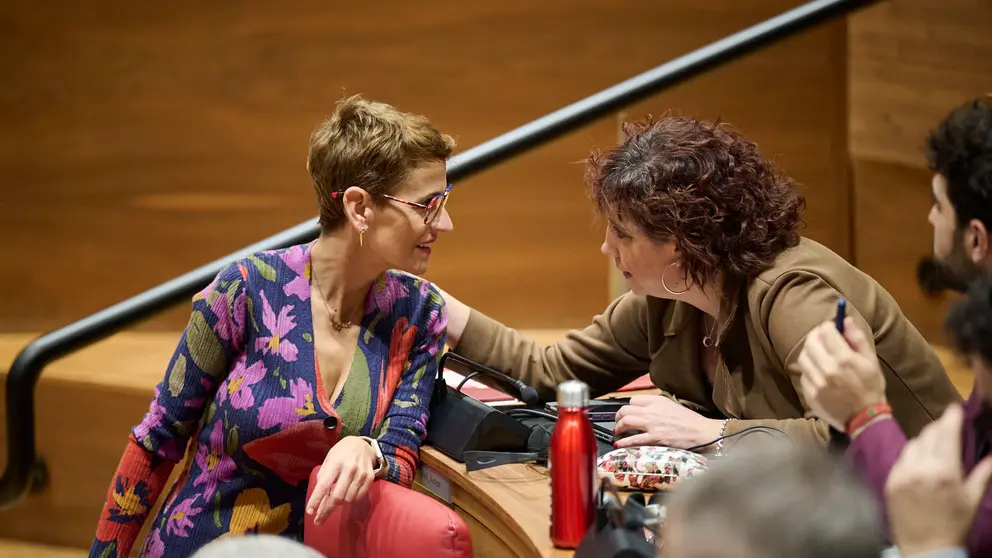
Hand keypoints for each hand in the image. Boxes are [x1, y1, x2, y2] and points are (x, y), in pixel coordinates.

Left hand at [306, 436, 377, 524]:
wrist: (362, 444)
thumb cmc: (340, 453)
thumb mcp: (328, 461)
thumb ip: (323, 480)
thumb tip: (318, 502)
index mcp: (335, 463)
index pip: (324, 485)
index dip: (316, 500)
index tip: (310, 512)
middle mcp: (349, 469)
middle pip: (337, 496)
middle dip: (326, 511)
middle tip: (318, 520)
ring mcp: (361, 474)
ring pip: (348, 499)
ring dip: (339, 504)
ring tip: (333, 502)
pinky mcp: (370, 478)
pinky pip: (359, 496)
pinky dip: (351, 500)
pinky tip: (346, 496)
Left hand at [614, 395, 721, 448]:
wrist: (702, 432)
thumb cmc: (691, 421)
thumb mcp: (673, 406)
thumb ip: (658, 406)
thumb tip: (647, 410)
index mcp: (657, 401)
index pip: (634, 400)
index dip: (628, 407)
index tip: (627, 412)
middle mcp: (652, 411)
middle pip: (626, 410)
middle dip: (619, 416)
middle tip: (618, 422)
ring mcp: (652, 424)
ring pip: (626, 422)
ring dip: (618, 427)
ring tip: (618, 431)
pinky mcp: (654, 438)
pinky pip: (633, 439)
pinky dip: (623, 442)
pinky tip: (618, 444)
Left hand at [797, 317, 886, 431]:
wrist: (865, 418)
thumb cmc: (871, 387)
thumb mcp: (870, 361)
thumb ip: (857, 339)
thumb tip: (846, 319)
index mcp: (844, 359)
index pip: (826, 331)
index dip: (827, 326)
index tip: (831, 327)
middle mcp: (827, 370)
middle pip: (810, 343)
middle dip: (816, 336)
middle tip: (822, 336)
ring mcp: (816, 383)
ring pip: (803, 358)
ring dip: (810, 352)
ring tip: (820, 354)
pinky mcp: (810, 394)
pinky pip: (804, 375)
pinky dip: (810, 369)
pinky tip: (819, 371)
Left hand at [886, 404, 991, 555]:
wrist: (926, 549)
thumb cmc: (954, 525)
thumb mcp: (972, 499)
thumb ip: (983, 473)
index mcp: (944, 472)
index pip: (945, 434)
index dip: (950, 418)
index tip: (954, 409)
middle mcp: (920, 469)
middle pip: (927, 435)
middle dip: (939, 427)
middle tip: (948, 426)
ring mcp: (901, 474)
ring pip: (912, 444)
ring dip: (924, 441)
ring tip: (935, 445)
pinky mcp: (889, 481)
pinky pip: (901, 459)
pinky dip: (911, 455)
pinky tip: (920, 461)